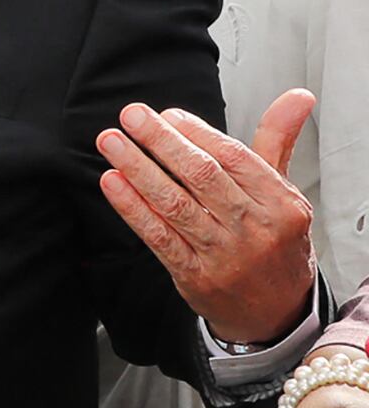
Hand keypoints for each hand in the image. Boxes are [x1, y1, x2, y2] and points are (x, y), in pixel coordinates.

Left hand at [96, 94, 317, 346]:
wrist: (276, 312)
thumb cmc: (275, 240)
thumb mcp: (284, 193)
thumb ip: (278, 141)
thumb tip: (298, 96)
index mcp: (281, 204)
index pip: (235, 158)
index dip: (197, 133)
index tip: (167, 115)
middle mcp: (256, 229)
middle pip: (202, 176)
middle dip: (162, 142)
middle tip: (131, 115)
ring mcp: (225, 255)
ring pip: (175, 204)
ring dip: (138, 169)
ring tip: (110, 141)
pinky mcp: (196, 276)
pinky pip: (158, 236)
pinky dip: (132, 207)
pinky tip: (112, 182)